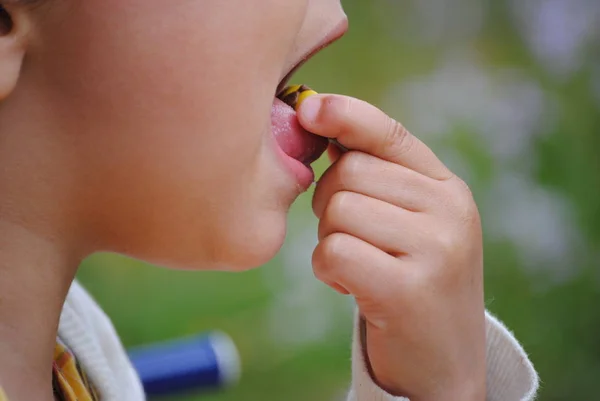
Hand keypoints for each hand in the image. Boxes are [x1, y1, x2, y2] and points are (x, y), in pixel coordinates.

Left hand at [297, 94, 485, 399]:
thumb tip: (320, 119)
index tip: (310, 109)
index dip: (346, 114)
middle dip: (329, 202)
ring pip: (339, 210)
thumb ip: (376, 176)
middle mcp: (449, 211)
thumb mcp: (409, 222)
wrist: (442, 360)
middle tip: (348, 234)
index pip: (390, 133)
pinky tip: (350, 286)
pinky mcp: (409, 289)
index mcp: (447, 188)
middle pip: (351, 172)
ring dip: (329, 239)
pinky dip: (327, 269)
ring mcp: (436, 249)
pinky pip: (334, 251)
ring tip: (356, 264)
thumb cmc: (411, 280)